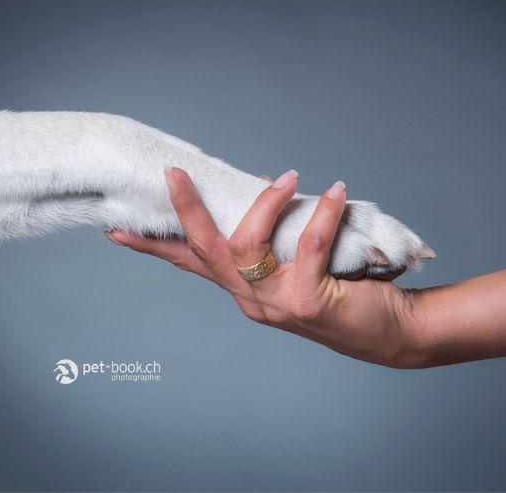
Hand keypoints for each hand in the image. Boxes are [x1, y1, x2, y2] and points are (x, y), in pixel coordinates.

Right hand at [108, 168, 427, 367]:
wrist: (389, 333)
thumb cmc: (345, 292)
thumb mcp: (298, 264)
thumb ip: (276, 237)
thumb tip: (262, 185)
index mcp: (245, 291)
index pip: (192, 265)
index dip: (154, 247)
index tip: (116, 230)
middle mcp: (252, 300)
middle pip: (206, 252)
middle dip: (187, 211)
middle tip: (176, 172)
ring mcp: (277, 304)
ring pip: (247, 246)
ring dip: (266, 204)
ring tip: (290, 177)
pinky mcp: (308, 303)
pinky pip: (307, 245)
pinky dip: (321, 213)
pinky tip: (336, 192)